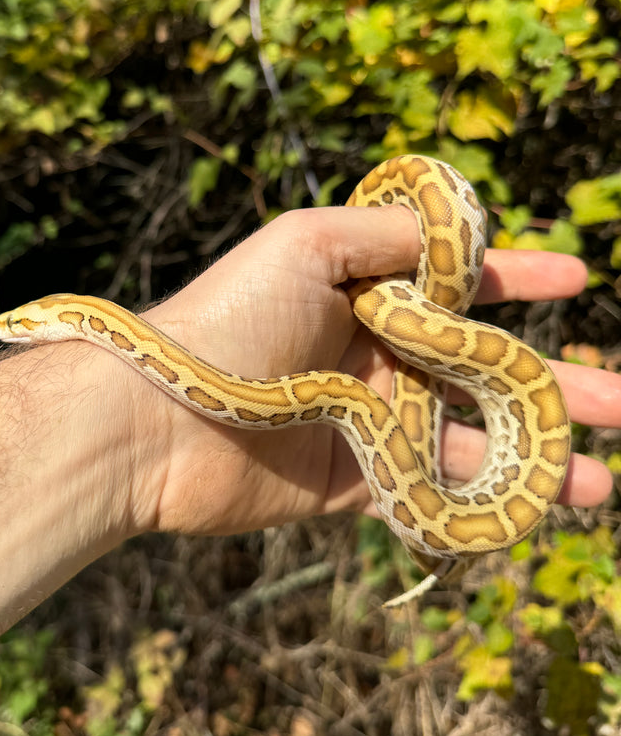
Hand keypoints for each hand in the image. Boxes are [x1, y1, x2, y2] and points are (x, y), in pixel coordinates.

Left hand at [134, 205, 614, 536]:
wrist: (158, 419)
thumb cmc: (231, 317)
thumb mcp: (308, 244)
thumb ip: (385, 233)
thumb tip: (454, 229)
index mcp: (363, 292)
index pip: (457, 283)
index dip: (516, 279)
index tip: (577, 279)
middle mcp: (373, 354)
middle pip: (482, 366)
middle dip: (554, 380)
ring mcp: (370, 420)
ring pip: (471, 435)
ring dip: (537, 451)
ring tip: (599, 474)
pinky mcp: (357, 483)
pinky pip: (433, 491)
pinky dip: (484, 500)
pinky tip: (536, 505)